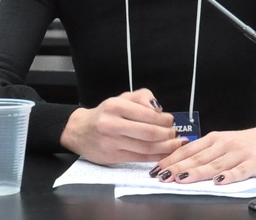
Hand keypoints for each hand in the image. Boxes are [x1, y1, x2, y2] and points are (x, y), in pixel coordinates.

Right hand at [59, 88, 181, 164]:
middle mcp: (112, 124)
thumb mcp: (121, 98)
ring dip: (165, 147)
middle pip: (149, 132)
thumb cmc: (105, 113)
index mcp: (115, 106)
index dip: (165, 119)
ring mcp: (112, 142)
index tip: (172, 120)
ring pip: (146, 147)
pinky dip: (156, 156)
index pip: (148, 114)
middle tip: (175, 134)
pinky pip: (140, 158)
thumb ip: (142, 97)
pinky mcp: (113, 157)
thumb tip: (158, 108)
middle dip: (167, 134)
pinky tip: (164, 153)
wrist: (79, 131)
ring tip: (174, 144)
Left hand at [150, 123, 255, 184]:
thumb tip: (177, 161)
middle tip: (164, 176)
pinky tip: (220, 182)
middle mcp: (224, 145)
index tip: (158, 168)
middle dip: (179, 167)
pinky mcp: (253, 163)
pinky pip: (240, 171)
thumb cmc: (243, 143)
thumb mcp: (221, 142)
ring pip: (215, 165)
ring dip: (198, 172)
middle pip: (198, 158)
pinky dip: (229, 176)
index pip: (189, 149)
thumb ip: (203, 151)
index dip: (172, 159)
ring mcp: (238, 154)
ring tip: (182, 179)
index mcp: (214, 139)